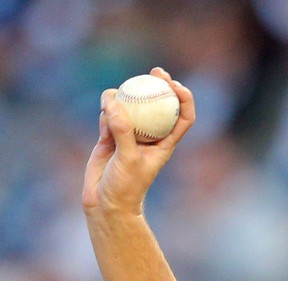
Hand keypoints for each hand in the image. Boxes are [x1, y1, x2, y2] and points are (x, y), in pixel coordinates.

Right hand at [82, 67, 195, 218]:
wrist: (105, 202)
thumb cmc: (125, 187)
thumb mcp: (127, 159)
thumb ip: (122, 131)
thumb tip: (114, 102)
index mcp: (165, 143)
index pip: (183, 117)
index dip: (184, 98)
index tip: (175, 85)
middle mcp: (150, 136)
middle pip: (160, 105)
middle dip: (159, 85)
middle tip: (154, 71)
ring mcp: (130, 135)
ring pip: (131, 107)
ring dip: (124, 98)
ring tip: (112, 102)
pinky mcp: (110, 137)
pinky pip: (110, 115)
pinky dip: (106, 113)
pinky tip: (103, 122)